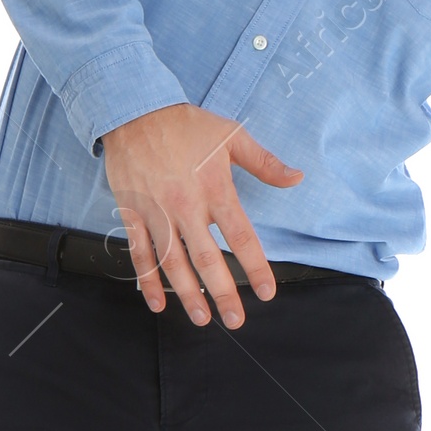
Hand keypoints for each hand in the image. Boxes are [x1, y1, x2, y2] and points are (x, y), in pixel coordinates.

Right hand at [100, 104, 302, 327]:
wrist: (134, 110)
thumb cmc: (185, 124)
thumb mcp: (231, 136)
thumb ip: (265, 162)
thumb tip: (297, 178)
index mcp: (215, 189)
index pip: (241, 236)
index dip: (255, 267)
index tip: (267, 292)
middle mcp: (186, 206)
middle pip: (208, 259)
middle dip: (223, 294)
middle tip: (235, 320)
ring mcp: (157, 213)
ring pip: (173, 263)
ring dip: (188, 295)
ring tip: (202, 319)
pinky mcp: (133, 214)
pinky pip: (141, 253)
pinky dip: (148, 280)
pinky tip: (159, 303)